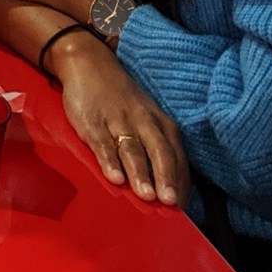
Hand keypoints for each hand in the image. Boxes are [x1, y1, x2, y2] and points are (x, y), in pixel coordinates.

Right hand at [51, 38, 186, 206]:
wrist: (90, 64)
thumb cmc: (121, 99)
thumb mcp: (147, 117)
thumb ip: (156, 147)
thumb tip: (166, 186)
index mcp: (161, 123)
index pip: (177, 156)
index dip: (180, 182)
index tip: (182, 207)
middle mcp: (144, 121)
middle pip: (159, 152)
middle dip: (166, 178)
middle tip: (170, 202)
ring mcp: (118, 121)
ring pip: (133, 149)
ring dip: (140, 173)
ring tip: (146, 196)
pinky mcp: (93, 122)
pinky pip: (103, 143)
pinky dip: (110, 160)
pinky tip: (114, 178)